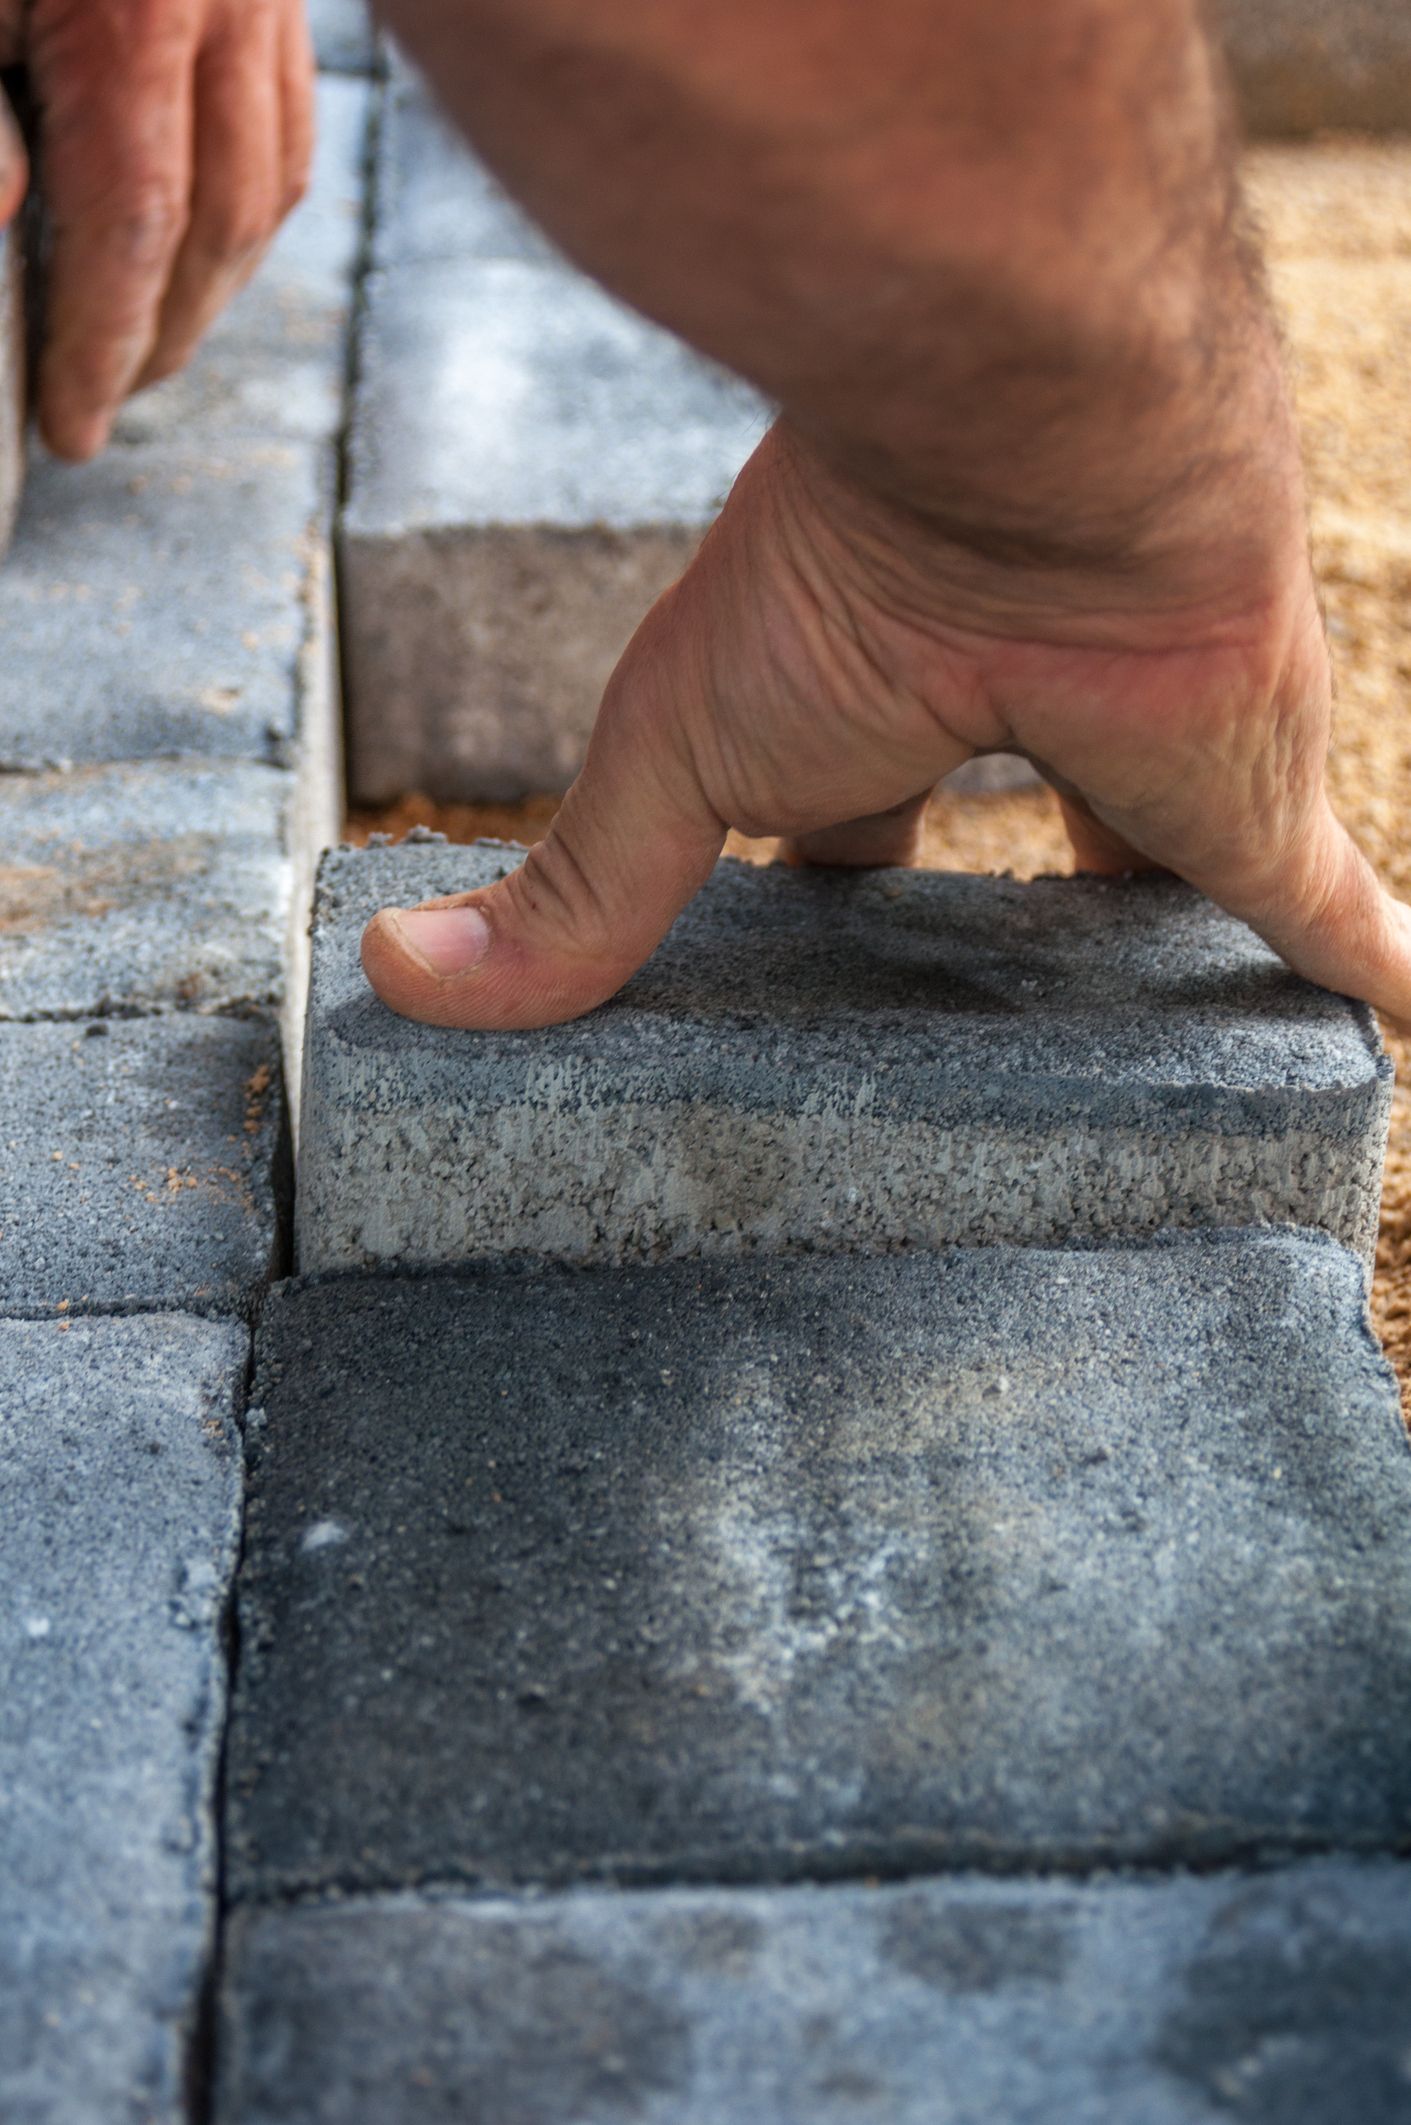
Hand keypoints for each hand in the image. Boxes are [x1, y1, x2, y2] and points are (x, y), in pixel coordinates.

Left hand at [0, 0, 314, 459]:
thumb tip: (6, 219)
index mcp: (136, 9)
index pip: (136, 220)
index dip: (104, 340)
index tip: (72, 423)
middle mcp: (226, 4)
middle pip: (222, 222)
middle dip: (164, 334)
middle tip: (103, 396)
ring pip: (270, 185)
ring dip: (215, 283)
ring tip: (150, 337)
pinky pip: (287, 124)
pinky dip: (248, 204)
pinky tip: (200, 244)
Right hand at [361, 419, 1410, 1031]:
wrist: (1024, 464)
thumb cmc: (831, 583)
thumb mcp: (678, 763)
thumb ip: (573, 896)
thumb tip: (392, 984)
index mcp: (879, 723)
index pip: (863, 836)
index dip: (852, 908)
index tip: (839, 981)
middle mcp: (1026, 738)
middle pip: (1029, 870)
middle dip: (1022, 948)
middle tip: (1017, 1042)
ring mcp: (1150, 772)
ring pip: (1176, 893)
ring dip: (1178, 962)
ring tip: (1186, 1058)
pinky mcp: (1257, 805)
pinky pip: (1333, 921)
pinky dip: (1362, 976)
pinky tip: (1391, 1041)